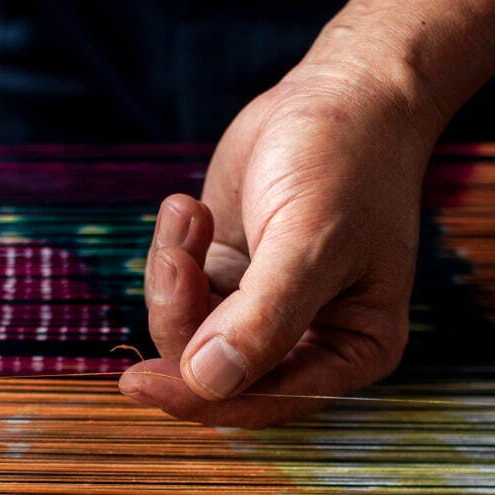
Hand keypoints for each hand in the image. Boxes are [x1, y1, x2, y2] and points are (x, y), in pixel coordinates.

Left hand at [119, 61, 438, 426]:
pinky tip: (190, 206)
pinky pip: (177, 290)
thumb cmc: (346, 162)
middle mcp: (308, 341)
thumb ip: (263, 318)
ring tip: (188, 213)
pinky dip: (172, 250)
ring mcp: (263, 309)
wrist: (340, 92)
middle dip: (182, 316)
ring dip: (173, 275)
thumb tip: (207, 383)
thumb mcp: (310, 240)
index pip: (266, 402)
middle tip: (178, 256)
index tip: (142, 382)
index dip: (201, 398)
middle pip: (214, 371)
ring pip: (186, 331)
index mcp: (351, 351)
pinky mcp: (228, 276)